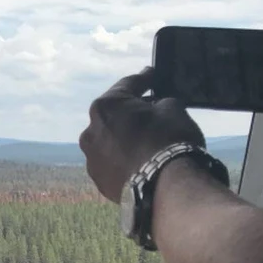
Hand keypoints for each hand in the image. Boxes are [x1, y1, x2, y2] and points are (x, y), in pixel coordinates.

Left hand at [79, 67, 205, 202]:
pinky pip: (113, 163)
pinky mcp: (99, 181)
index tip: (151, 75)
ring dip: (124, 138)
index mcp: (104, 107)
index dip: (144, 79)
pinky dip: (124, 159)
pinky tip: (139, 161)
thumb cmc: (169, 140)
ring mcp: (91, 159)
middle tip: (151, 110)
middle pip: (114, 115)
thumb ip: (161, 102)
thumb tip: (157, 107)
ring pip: (110, 142)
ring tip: (145, 140)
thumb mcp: (173, 108)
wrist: (165, 187)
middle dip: (131, 112)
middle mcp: (90, 132)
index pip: (127, 86)